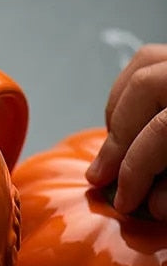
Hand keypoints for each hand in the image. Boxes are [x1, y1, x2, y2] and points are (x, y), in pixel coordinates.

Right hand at [85, 44, 166, 219]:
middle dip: (119, 137)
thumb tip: (149, 204)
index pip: (163, 129)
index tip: (126, 201)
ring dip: (120, 107)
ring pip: (144, 63)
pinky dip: (132, 89)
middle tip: (104, 177)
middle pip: (145, 86)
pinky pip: (152, 61)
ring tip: (114, 146)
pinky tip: (130, 120)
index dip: (137, 170)